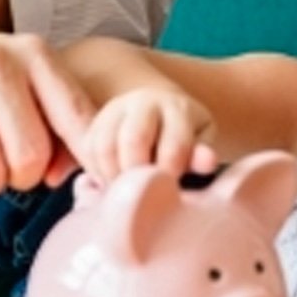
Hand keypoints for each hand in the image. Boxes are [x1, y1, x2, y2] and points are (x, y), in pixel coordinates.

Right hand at [83, 88, 216, 183]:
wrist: (158, 110)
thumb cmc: (185, 134)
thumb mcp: (201, 140)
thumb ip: (203, 153)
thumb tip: (207, 161)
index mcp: (177, 107)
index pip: (173, 146)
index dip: (170, 174)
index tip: (169, 191)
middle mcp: (143, 101)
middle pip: (134, 140)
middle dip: (139, 175)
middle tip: (143, 195)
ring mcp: (115, 109)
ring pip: (105, 146)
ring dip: (115, 176)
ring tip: (127, 190)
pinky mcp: (95, 121)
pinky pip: (89, 150)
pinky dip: (98, 172)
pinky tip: (113, 182)